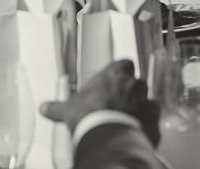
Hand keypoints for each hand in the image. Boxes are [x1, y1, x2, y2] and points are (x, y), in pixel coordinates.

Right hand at [40, 59, 159, 145]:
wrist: (108, 136)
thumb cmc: (91, 115)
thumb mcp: (68, 109)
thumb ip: (56, 107)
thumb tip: (45, 108)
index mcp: (114, 76)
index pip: (124, 64)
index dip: (121, 71)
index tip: (116, 77)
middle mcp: (132, 86)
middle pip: (137, 82)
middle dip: (130, 91)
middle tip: (119, 102)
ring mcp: (145, 102)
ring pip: (148, 99)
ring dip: (141, 106)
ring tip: (129, 117)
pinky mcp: (153, 120)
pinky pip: (154, 118)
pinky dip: (148, 123)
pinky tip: (139, 129)